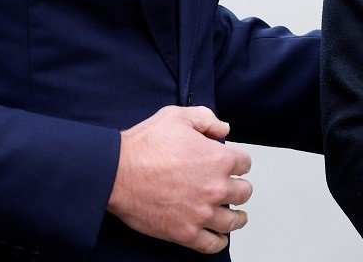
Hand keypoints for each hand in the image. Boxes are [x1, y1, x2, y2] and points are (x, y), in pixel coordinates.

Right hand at [107, 105, 253, 253]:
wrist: (117, 173)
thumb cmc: (144, 146)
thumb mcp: (177, 116)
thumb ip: (206, 119)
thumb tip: (224, 129)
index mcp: (218, 159)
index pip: (245, 163)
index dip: (238, 162)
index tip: (233, 165)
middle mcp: (215, 187)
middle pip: (243, 192)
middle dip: (238, 187)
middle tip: (232, 188)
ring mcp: (201, 213)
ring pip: (234, 221)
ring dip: (236, 217)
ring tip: (235, 215)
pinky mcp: (185, 233)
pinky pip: (213, 244)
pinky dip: (219, 242)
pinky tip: (219, 236)